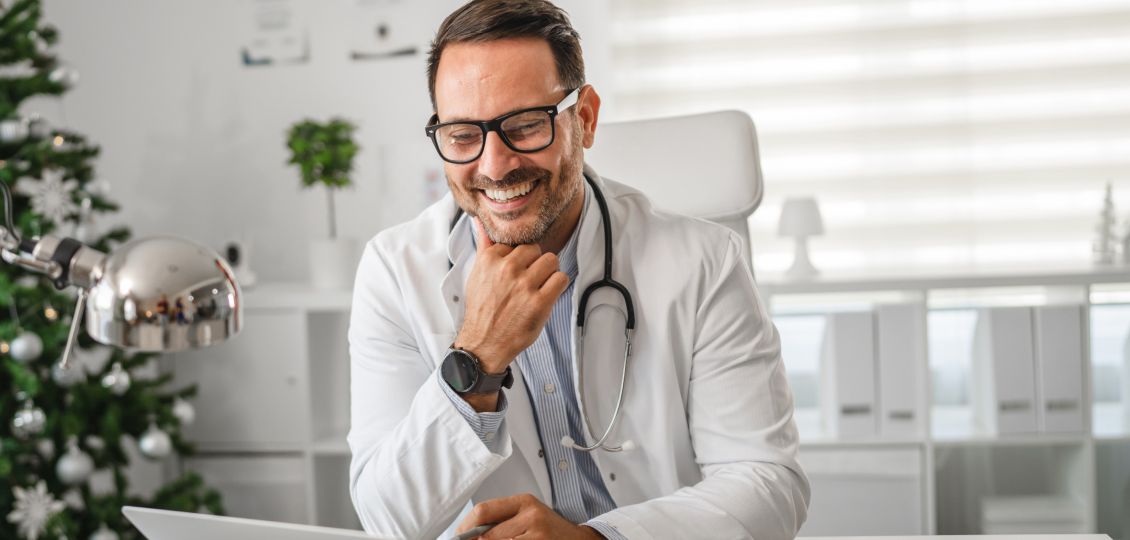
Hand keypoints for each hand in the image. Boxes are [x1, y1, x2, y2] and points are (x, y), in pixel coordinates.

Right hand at [455, 218, 568, 373]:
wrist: (483, 343)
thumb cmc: (482, 309)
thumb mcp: (477, 274)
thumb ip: (484, 246)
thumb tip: (481, 221)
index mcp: (490, 259)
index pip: (518, 244)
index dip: (519, 259)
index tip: (515, 272)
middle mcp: (507, 269)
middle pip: (537, 249)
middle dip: (535, 263)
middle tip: (529, 280)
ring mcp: (524, 285)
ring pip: (552, 261)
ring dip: (548, 274)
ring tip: (538, 287)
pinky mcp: (539, 302)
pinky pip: (561, 279)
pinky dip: (557, 286)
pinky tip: (546, 295)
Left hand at [457, 493, 604, 539]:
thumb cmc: (550, 531)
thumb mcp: (528, 516)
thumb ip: (501, 520)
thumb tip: (468, 534)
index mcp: (524, 502)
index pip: (483, 511)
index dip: (466, 527)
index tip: (459, 537)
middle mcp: (531, 516)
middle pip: (487, 535)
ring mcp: (537, 535)